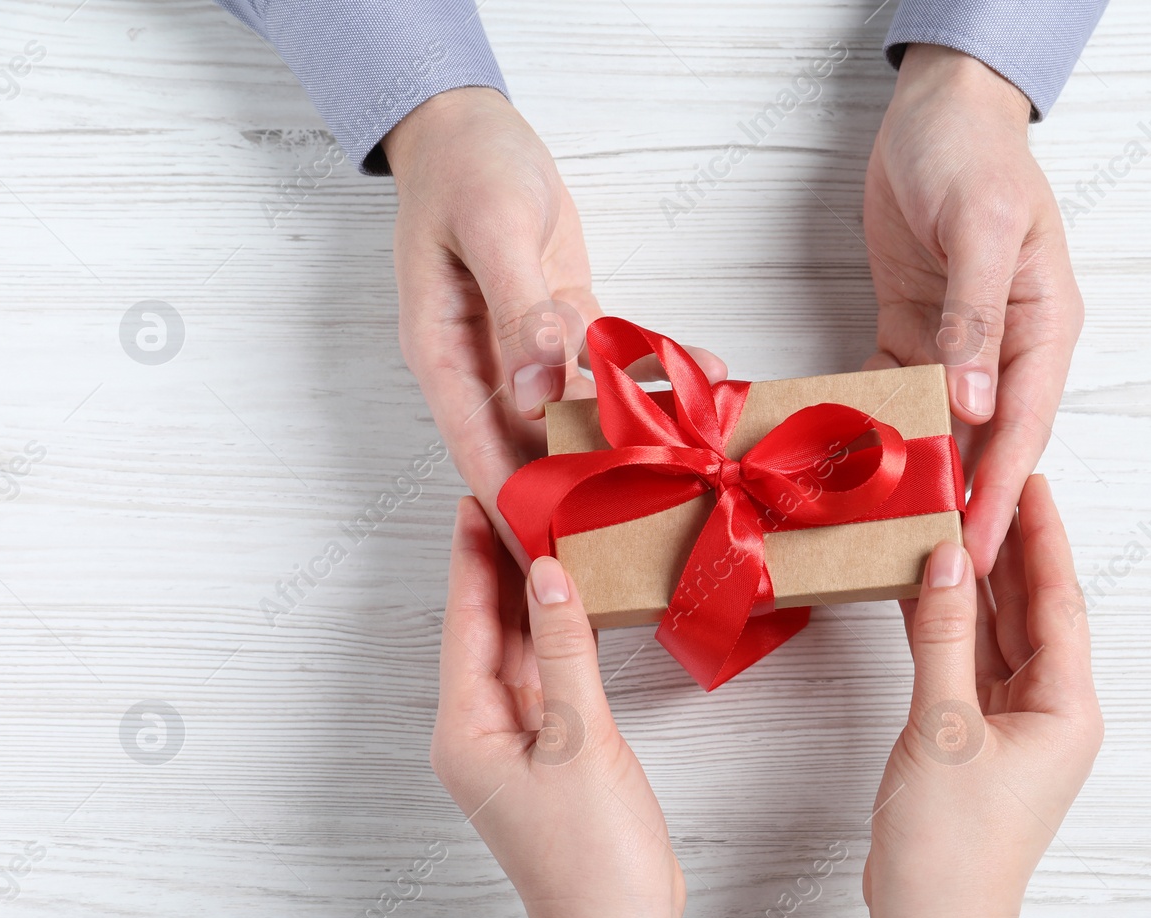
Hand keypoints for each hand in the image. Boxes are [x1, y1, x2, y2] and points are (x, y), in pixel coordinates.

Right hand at [384, 89, 724, 565]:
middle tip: (651, 525)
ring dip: (633, 432)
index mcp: (444, 358)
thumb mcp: (492, 229)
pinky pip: (607, 363)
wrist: (469, 122)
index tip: (561, 562)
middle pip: (534, 448)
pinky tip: (705, 375)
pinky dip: (651, 371)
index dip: (521, 510)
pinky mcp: (559, 322)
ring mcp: (522, 349)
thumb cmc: (465, 167)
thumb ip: (516, 310)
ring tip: (697, 458)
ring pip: (578, 413)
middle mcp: (482, 366)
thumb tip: (533, 388)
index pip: (482, 455)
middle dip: (588, 488)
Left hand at [430, 496, 684, 917]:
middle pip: (487, 632)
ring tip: (547, 534)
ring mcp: (516, 744)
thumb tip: (548, 573)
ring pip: (518, 652)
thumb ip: (564, 651)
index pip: (466, 624)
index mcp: (466, 731)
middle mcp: (480, 733)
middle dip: (501, 568)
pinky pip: (548, 678)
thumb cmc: (594, 857)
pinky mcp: (553, 752)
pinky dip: (559, 639)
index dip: (471, 559)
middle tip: (516, 502)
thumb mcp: (581, 741)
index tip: (475, 499)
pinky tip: (575, 604)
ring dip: (532, 600)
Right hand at [862, 475, 1101, 917]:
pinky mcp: (975, 737)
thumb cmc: (949, 845)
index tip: (1030, 478)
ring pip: (998, 633)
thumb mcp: (942, 729)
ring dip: (974, 582)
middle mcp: (1050, 710)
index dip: (1043, 535)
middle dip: (1009, 548)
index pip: (1058, 600)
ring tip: (952, 519)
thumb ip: (942, 638)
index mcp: (1066, 708)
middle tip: (987, 484)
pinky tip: (923, 586)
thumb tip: (943, 558)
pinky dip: (948, 625)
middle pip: (1032, 609)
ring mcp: (1013, 724)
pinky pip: (968, 662)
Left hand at [863, 45, 1083, 575]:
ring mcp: (956, 345)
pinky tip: (851, 469)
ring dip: (917, 477)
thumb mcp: (980, 227)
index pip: (1024, 426)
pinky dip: (876, 430)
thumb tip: (973, 403)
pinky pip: (894, 393)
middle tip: (933, 569)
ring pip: (939, 429)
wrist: (933, 109)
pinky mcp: (911, 332)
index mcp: (1041, 326)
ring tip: (890, 536)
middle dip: (962, 504)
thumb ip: (975, 316)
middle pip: (985, 442)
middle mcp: (1004, 347)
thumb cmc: (972, 153)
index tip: (980, 547)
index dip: (1002, 492)